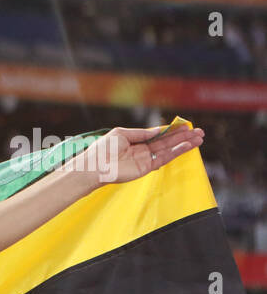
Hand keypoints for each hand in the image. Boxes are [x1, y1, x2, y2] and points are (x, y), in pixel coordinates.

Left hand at [79, 124, 204, 185]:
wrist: (94, 166)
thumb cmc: (103, 149)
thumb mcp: (122, 134)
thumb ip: (141, 133)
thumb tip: (157, 130)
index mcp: (135, 141)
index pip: (157, 135)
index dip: (171, 130)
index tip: (185, 125)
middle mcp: (142, 150)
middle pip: (166, 142)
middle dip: (182, 137)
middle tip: (199, 132)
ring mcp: (144, 159)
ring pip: (168, 150)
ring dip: (184, 144)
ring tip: (199, 138)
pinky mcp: (145, 168)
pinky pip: (164, 159)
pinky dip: (176, 152)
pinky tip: (187, 146)